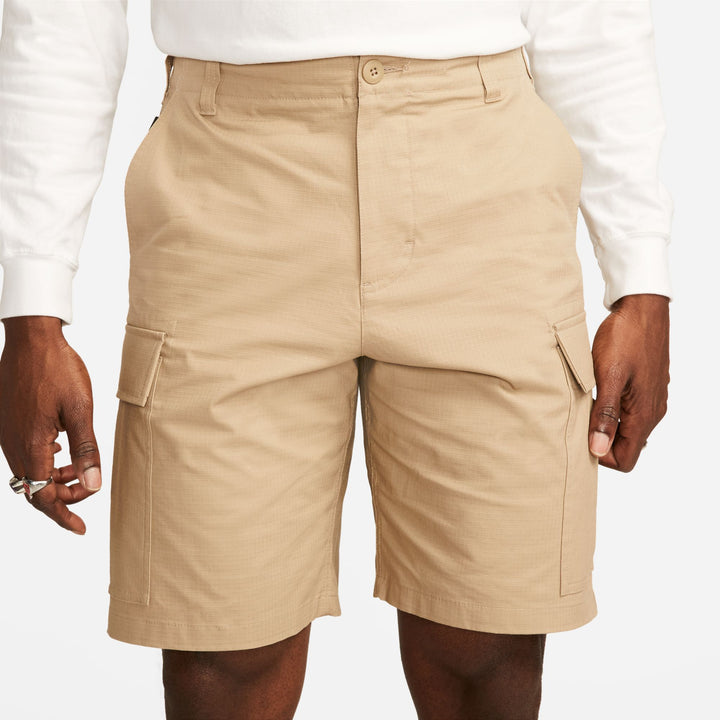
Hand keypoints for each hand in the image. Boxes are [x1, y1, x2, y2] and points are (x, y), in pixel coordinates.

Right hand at [0, 316, 101, 532]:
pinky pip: (22, 453)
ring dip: (52, 479)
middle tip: (87, 495)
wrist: (32, 338)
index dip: (63, 515)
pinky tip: (61, 449)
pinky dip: (43, 461)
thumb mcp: (81, 410)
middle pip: (33, 489)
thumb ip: (86, 450)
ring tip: (78, 472)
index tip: (80, 528)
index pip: (44, 497)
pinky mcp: (8, 421)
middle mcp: (13, 443)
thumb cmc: (58, 369)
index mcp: (31, 445)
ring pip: (28, 472)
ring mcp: (7, 432)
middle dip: (60, 499)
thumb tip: (93, 485)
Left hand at [588, 294, 669, 471]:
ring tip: (583, 408)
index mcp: (644, 415)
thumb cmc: (625, 339)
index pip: (625, 460)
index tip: (580, 439)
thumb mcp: (608, 377)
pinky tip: (594, 394)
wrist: (642, 308)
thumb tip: (598, 449)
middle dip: (600, 442)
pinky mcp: (645, 387)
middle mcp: (652, 412)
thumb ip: (605, 415)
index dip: (601, 456)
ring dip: (604, 425)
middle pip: (625, 447)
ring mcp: (650, 399)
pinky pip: (629, 412)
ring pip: (627, 429)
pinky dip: (611, 411)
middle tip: (576, 424)